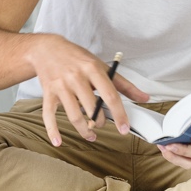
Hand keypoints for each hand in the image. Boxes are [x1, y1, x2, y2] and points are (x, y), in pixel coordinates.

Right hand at [27, 34, 149, 146]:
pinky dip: (53, 131)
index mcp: (92, 69)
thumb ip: (123, 84)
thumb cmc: (76, 58)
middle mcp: (76, 77)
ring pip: (74, 115)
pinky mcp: (48, 93)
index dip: (119, 114)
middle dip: (100, 122)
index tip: (124, 128)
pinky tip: (59, 141)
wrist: (46, 49)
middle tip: (102, 124)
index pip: (110, 95)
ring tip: (90, 134)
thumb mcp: (101, 66)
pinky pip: (49, 115)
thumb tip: (144, 98)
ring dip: (84, 130)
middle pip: (92, 108)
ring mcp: (61, 86)